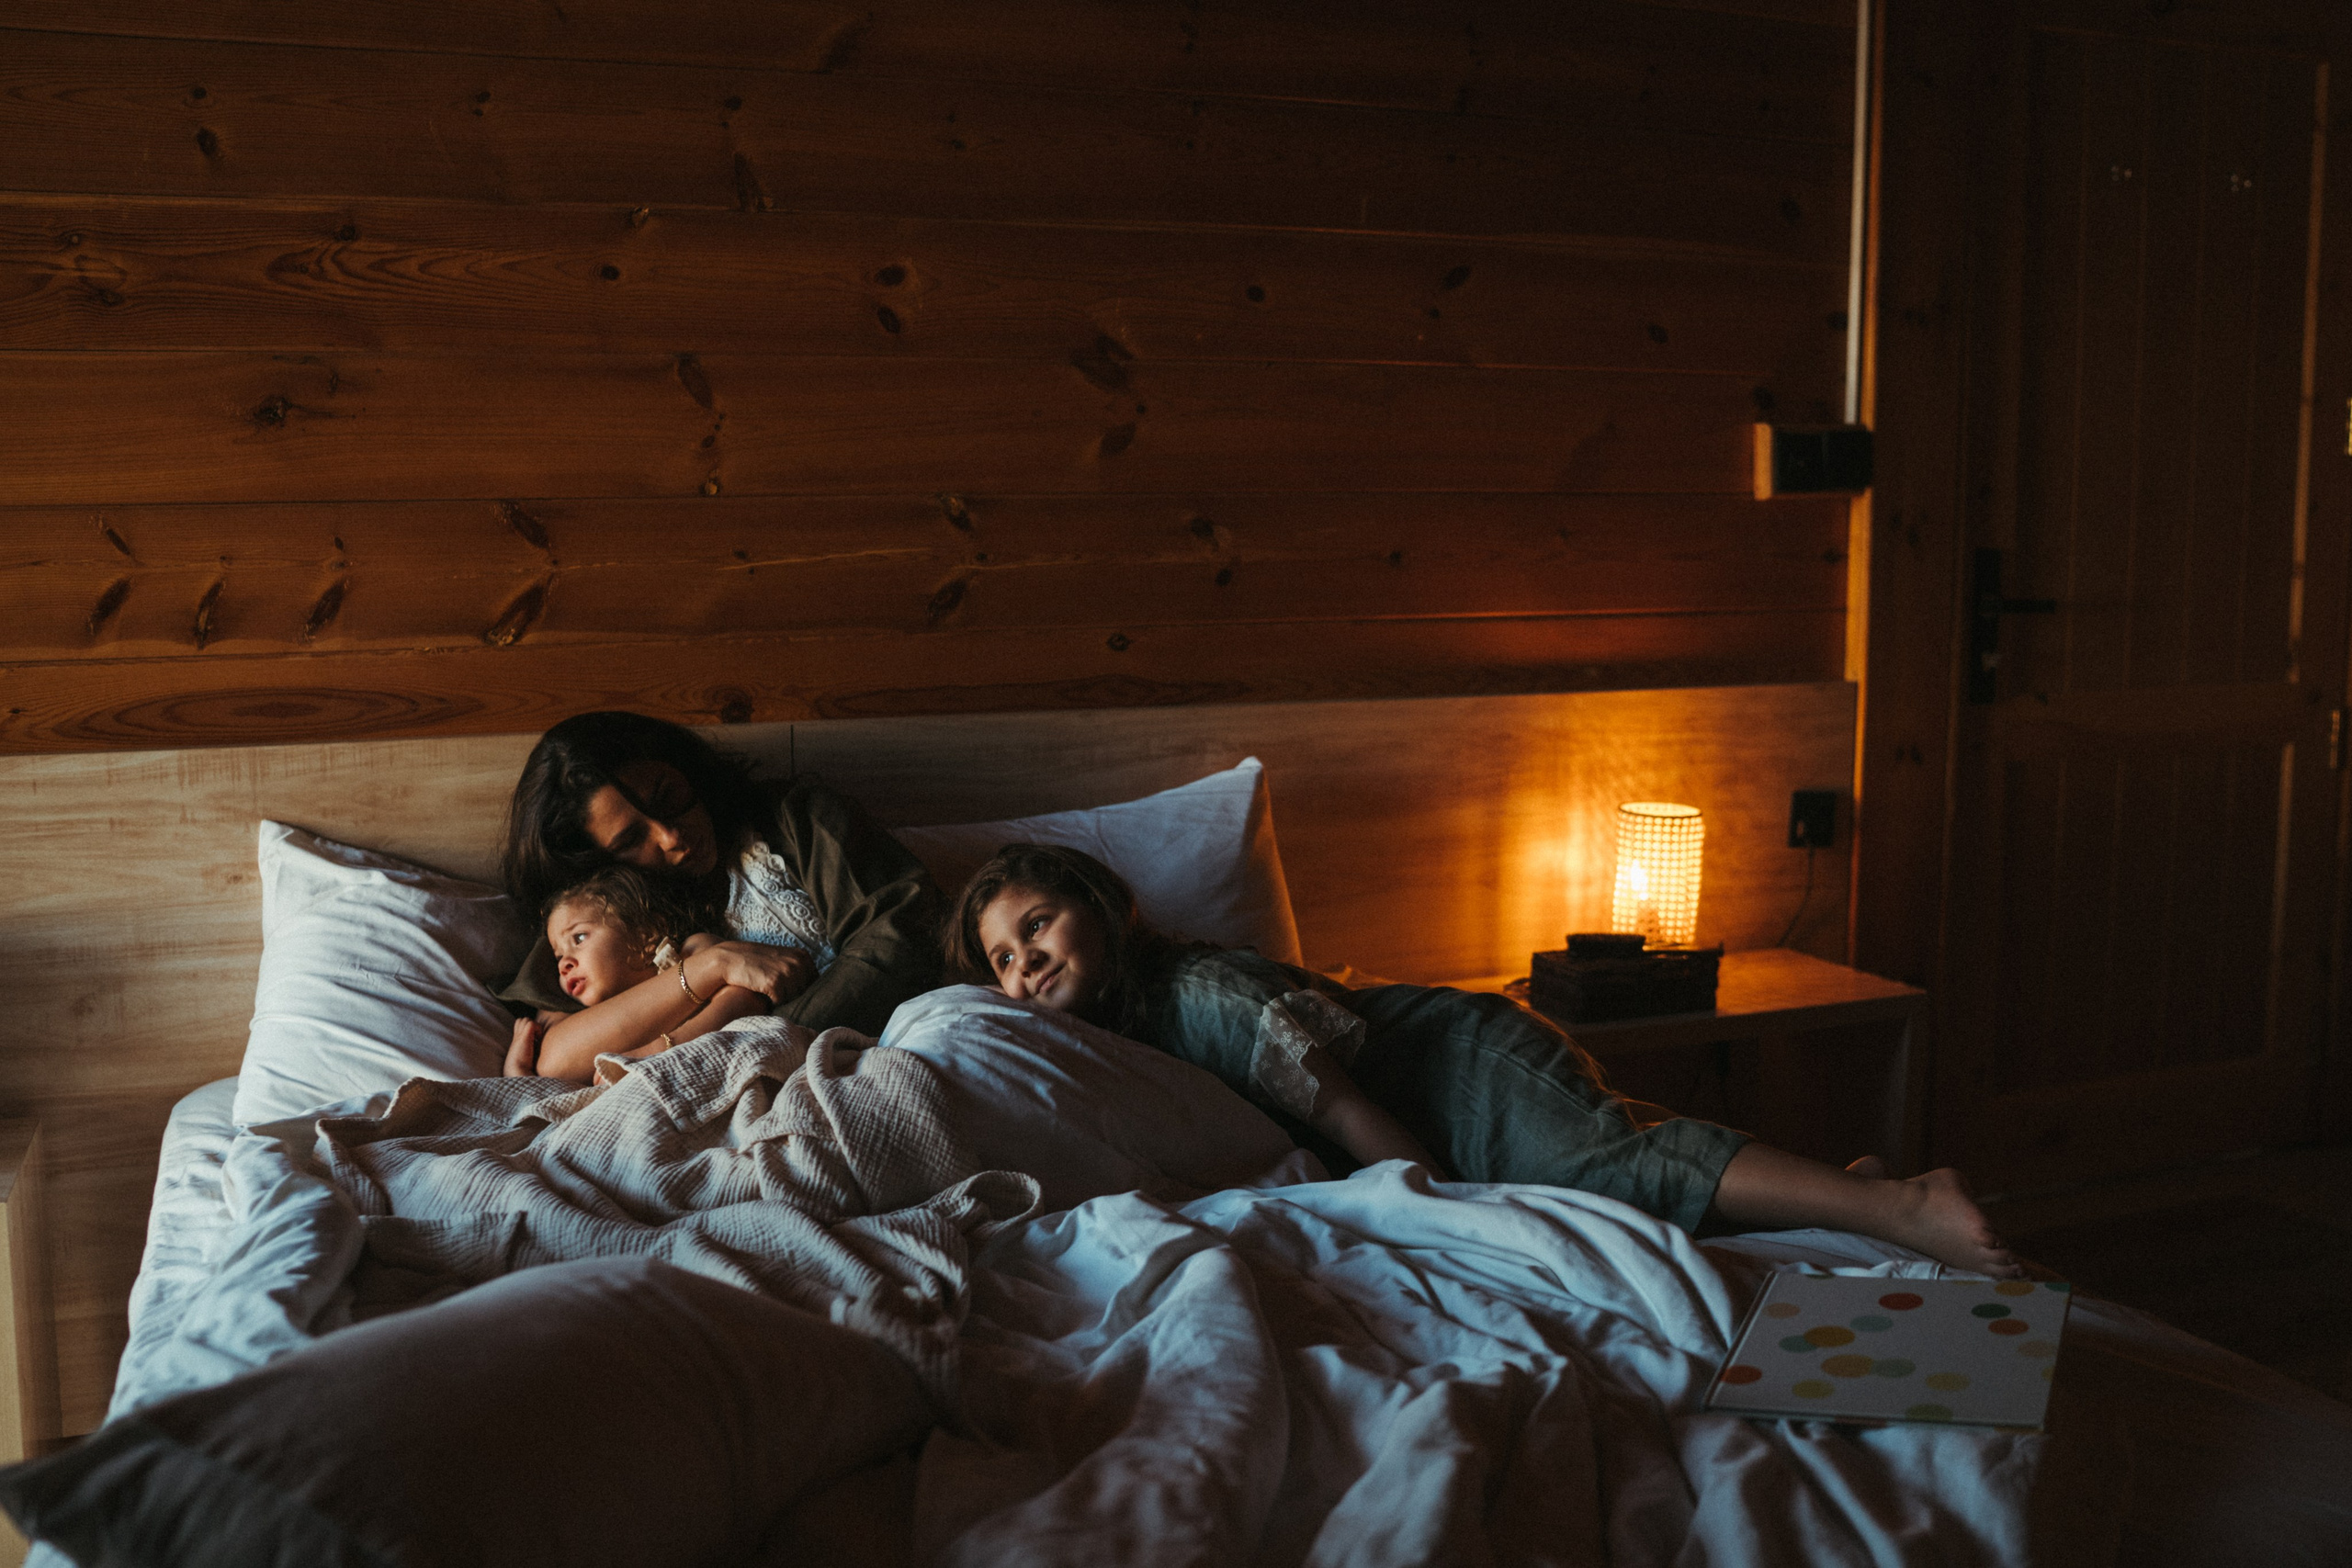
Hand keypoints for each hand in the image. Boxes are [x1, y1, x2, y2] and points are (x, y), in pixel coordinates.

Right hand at [502, 1015, 542, 1076]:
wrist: (517, 1074)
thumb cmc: (524, 1072)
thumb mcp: (528, 1061)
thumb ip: (533, 1054)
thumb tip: (545, 1053)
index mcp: (516, 1043)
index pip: (520, 1027)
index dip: (529, 1030)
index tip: (536, 1041)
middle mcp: (516, 1038)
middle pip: (521, 1020)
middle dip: (531, 1027)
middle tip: (537, 1039)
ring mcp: (518, 1036)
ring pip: (526, 1020)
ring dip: (535, 1027)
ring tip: (537, 1039)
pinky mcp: (523, 1036)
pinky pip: (532, 1023)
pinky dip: (538, 1029)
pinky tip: (538, 1040)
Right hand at [699, 941, 816, 1004]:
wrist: (730, 958)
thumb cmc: (756, 962)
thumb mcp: (782, 959)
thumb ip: (799, 970)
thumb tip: (815, 993)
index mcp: (803, 956)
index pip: (813, 983)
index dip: (799, 989)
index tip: (784, 984)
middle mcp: (799, 962)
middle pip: (804, 993)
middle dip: (790, 994)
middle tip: (772, 984)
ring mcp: (788, 972)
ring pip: (792, 999)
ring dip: (780, 998)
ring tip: (766, 986)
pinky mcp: (775, 983)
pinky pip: (780, 1002)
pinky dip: (770, 1001)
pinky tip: (760, 989)